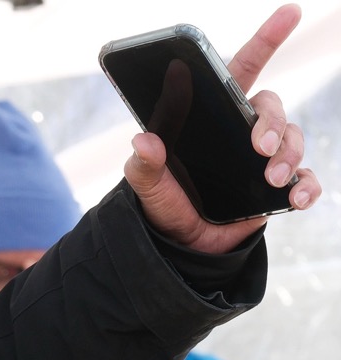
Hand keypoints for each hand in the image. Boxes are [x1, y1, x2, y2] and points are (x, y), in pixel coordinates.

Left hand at [124, 3, 321, 252]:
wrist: (179, 244)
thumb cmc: (163, 203)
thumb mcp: (146, 185)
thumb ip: (144, 164)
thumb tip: (143, 140)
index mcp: (213, 118)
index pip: (243, 69)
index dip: (267, 39)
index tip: (290, 12)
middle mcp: (242, 132)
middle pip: (272, 106)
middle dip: (272, 122)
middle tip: (259, 147)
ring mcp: (262, 159)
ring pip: (293, 140)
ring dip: (290, 156)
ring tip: (271, 179)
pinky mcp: (275, 189)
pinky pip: (305, 179)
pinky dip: (307, 186)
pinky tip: (296, 198)